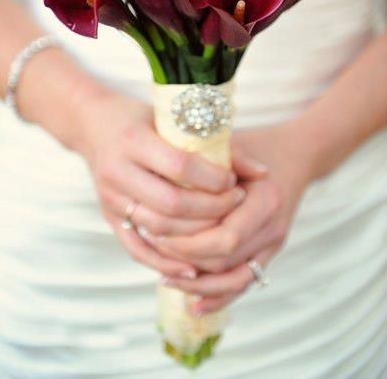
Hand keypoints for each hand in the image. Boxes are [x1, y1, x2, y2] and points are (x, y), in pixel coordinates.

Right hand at [73, 87, 247, 278]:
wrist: (93, 125)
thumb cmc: (141, 118)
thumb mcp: (173, 120)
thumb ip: (217, 145)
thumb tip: (263, 172)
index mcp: (132, 140)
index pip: (179, 165)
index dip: (212, 179)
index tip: (233, 182)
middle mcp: (117, 171)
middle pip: (170, 203)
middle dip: (210, 209)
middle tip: (235, 203)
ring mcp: (109, 198)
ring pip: (157, 229)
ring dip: (195, 235)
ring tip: (221, 227)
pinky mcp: (108, 218)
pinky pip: (137, 248)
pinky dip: (165, 262)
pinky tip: (191, 268)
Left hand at [151, 121, 315, 314]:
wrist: (296, 153)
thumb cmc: (256, 143)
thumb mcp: (231, 145)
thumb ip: (205, 164)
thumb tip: (163, 180)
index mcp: (266, 199)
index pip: (224, 238)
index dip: (188, 243)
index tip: (158, 234)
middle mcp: (273, 226)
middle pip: (225, 261)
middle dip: (186, 261)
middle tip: (153, 250)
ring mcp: (274, 243)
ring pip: (234, 279)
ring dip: (199, 286)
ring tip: (167, 280)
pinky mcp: (270, 252)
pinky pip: (245, 282)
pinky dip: (219, 297)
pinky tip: (194, 306)